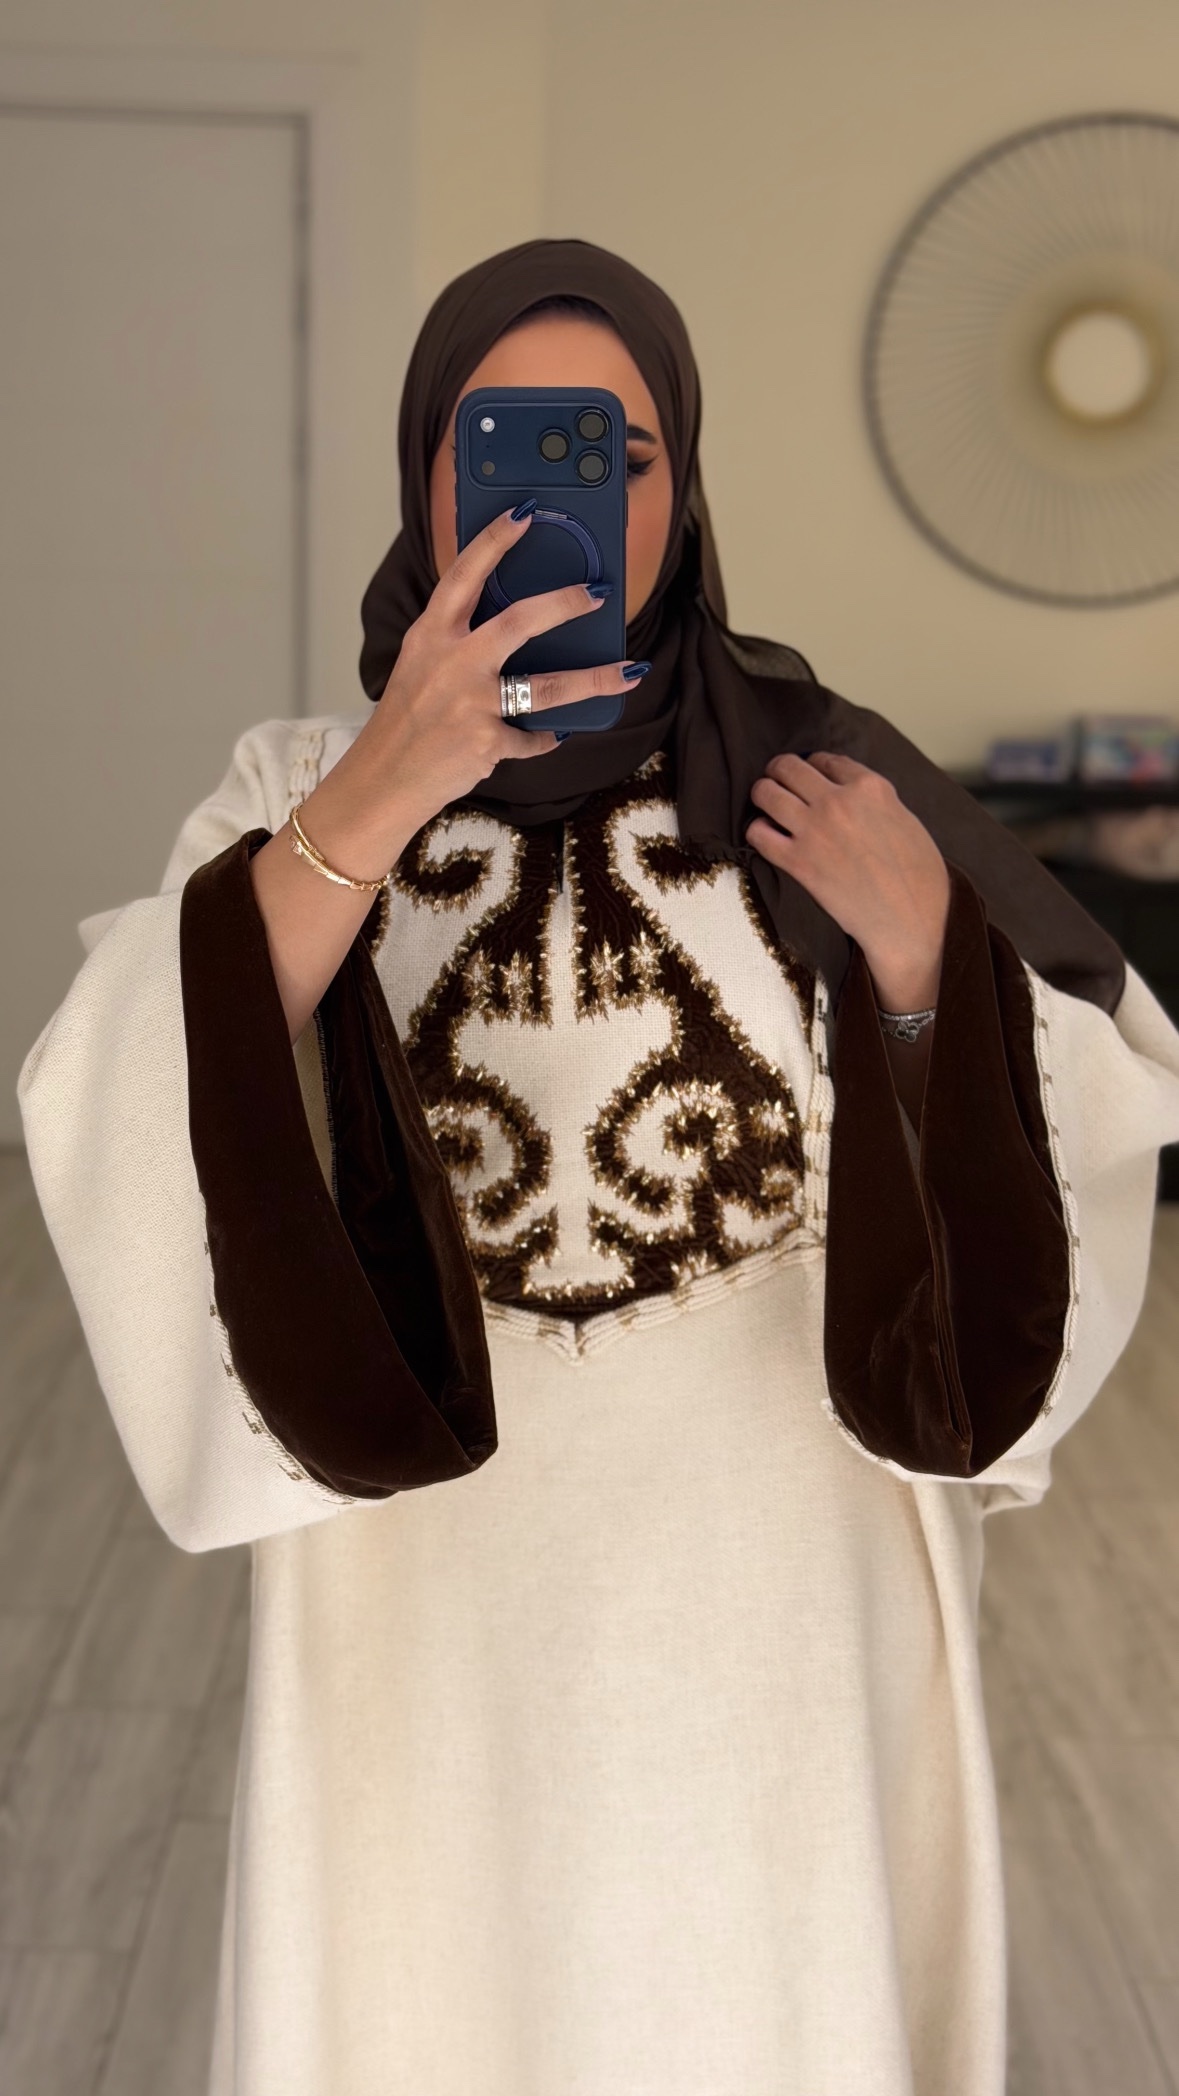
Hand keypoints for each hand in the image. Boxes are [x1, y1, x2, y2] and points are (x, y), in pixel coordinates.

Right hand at [360, 504, 634, 840]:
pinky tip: (555, 734)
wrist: (385, 777)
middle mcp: (452, 663)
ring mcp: (471, 704)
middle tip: (599, 593)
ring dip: (595, 679)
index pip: (465, 574)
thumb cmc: (407, 717)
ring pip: (548, 687)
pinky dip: (546, 737)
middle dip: (566, 603)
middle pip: (519, 622)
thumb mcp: (422, 664)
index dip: (496, 540)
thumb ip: (458, 639)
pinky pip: (533, 737)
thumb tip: (515, 623)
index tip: (525, 512)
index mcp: (431, 635)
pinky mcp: (486, 743)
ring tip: (628, 672)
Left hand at [746, 751, 949, 1010]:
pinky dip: (757, 831)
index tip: (812, 776)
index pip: (827, 759)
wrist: (908, 920)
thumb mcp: (906, 820)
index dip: (814, 766)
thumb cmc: (919, 876)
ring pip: (766, 792)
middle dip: (780, 771)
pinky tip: (766, 836)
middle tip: (779, 782)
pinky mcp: (797, 861)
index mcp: (870, 787)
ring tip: (766, 803)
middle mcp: (838, 800)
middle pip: (789, 767)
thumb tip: (856, 798)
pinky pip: (758, 833)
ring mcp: (814, 829)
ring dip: (763, 794)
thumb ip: (877, 802)